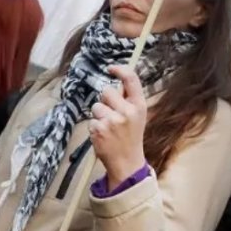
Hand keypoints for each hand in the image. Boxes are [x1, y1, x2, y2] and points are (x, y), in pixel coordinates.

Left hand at [89, 65, 147, 189]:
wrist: (127, 161)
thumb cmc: (131, 136)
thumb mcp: (137, 116)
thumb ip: (128, 100)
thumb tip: (116, 83)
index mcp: (139, 105)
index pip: (131, 79)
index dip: (120, 70)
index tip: (110, 68)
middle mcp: (127, 111)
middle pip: (106, 91)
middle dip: (105, 101)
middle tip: (111, 114)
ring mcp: (112, 120)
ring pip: (96, 106)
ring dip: (99, 115)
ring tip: (108, 128)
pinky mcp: (99, 129)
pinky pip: (91, 120)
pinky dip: (95, 127)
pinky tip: (103, 136)